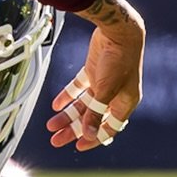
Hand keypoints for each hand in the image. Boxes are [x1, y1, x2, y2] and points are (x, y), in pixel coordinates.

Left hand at [46, 0, 144, 150]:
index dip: (94, 138)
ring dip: (68, 115)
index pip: (110, 128)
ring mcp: (104, 83)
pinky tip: (56, 105)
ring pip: (83, 104)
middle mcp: (115, 95)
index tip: (78, 146)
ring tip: (51, 125)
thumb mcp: (106, 90)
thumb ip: (96, 113)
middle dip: (74, 130)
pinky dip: (68, 95)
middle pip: (92, 118)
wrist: (118, 30)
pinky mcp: (94, 71)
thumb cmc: (119, 60)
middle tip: (56, 140)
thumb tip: (89, 135)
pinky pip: (79, 87)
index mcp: (125, 103)